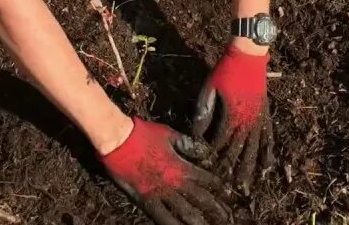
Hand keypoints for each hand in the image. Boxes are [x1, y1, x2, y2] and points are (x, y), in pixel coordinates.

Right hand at [100, 117, 232, 224]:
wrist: (118, 139)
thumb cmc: (142, 133)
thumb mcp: (169, 134)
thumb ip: (187, 145)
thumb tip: (204, 152)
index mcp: (181, 165)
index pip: (207, 179)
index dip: (220, 188)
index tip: (230, 196)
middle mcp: (174, 182)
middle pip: (200, 199)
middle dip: (215, 209)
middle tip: (227, 218)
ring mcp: (160, 192)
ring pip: (184, 212)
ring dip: (199, 221)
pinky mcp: (145, 200)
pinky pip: (162, 217)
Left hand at [192, 44, 274, 193]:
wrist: (248, 55)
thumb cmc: (225, 70)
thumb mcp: (209, 88)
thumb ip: (204, 111)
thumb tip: (196, 133)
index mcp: (232, 114)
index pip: (221, 142)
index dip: (215, 156)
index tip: (210, 170)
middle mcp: (248, 120)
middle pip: (240, 150)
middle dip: (234, 169)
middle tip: (231, 189)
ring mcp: (259, 118)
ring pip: (256, 148)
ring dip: (252, 167)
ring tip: (249, 185)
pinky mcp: (265, 114)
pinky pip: (269, 137)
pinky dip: (268, 152)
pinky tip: (268, 165)